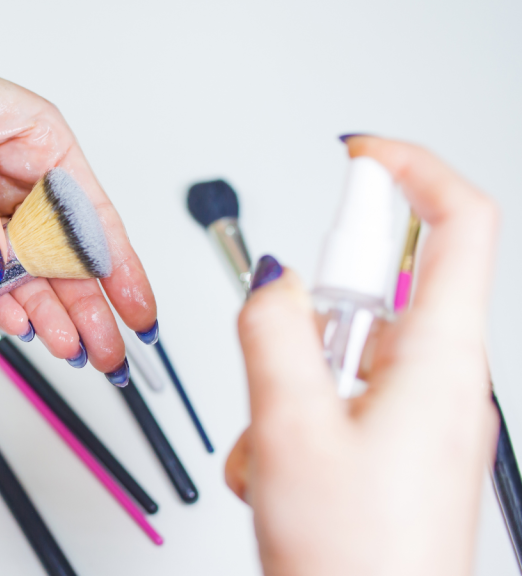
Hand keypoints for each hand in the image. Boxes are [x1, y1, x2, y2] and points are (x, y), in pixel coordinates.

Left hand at [0, 2, 155, 376]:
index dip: (121, 268)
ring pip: (24, 272)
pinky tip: (19, 325)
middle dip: (89, 306)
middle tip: (106, 353)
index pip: (91, 216)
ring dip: (46, 312)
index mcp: (41, 141)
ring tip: (68, 351)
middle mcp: (18, 178)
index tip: (139, 311)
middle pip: (63, 255)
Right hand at [225, 136, 498, 574]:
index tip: (360, 155)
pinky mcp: (394, 447)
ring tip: (277, 442)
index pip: (457, 223)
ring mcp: (419, 418)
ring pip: (345, 352)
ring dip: (289, 383)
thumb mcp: (292, 431)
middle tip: (282, 356)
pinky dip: (294, 419)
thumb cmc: (358, 561)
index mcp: (439, 361)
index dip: (411, 171)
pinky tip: (280, 469)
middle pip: (379, 290)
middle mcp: (441, 382)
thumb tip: (272, 280)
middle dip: (311, 313)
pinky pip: (339, 398)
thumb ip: (273, 335)